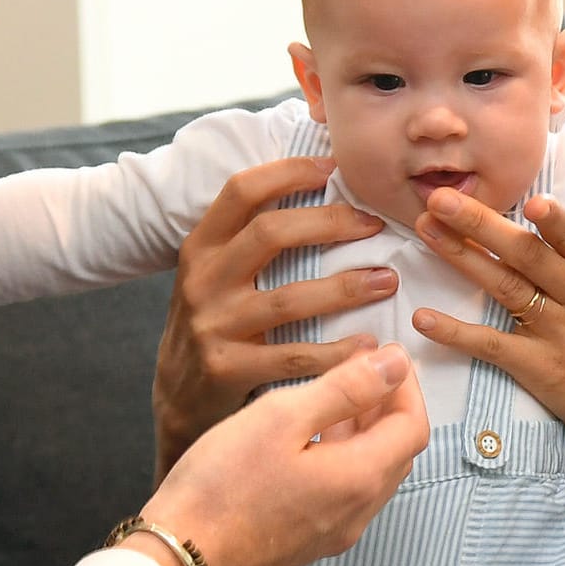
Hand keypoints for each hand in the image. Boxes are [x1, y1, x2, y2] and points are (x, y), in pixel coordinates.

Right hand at [139, 342, 428, 565]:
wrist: (179, 559)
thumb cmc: (222, 484)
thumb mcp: (282, 417)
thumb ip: (345, 388)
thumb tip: (395, 364)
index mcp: (359, 479)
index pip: (413, 426)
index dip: (406, 385)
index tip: (385, 354)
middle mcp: (357, 513)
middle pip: (397, 451)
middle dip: (390, 405)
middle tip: (363, 367)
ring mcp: (334, 533)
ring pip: (371, 472)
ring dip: (366, 430)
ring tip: (336, 393)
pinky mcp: (308, 541)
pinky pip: (345, 491)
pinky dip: (343, 455)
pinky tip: (310, 436)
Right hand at [155, 156, 398, 479]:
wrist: (177, 396)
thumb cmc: (214, 322)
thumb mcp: (216, 273)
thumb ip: (250, 238)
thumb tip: (317, 183)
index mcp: (201, 246)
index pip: (241, 191)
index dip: (288, 172)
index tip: (333, 169)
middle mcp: (203, 280)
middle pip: (270, 233)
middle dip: (331, 223)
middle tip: (375, 224)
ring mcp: (213, 325)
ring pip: (288, 298)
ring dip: (346, 288)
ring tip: (387, 281)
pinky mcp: (227, 369)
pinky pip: (293, 356)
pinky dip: (336, 352)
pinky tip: (368, 345)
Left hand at [409, 187, 564, 446]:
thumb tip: (530, 206)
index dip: (553, 219)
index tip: (528, 200)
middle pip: (526, 254)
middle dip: (480, 222)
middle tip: (440, 198)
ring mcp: (558, 332)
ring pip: (504, 286)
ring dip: (460, 256)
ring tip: (426, 231)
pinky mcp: (539, 366)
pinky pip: (491, 345)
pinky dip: (455, 332)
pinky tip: (423, 318)